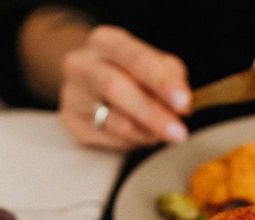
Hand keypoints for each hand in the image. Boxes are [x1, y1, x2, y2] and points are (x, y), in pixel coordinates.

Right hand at [58, 25, 191, 149]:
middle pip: (115, 88)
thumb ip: (170, 78)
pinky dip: (131, 141)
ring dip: (146, 132)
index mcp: (105, 41)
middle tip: (178, 133)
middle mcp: (81, 64)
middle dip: (152, 114)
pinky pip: (108, 139)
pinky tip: (139, 134)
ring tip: (162, 133)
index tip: (183, 103)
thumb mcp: (153, 63)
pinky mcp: (71, 121)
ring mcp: (72, 94)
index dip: (161, 82)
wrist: (88, 80)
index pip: (135, 59)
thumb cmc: (128, 70)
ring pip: (113, 121)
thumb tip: (180, 105)